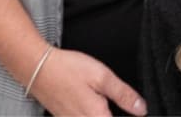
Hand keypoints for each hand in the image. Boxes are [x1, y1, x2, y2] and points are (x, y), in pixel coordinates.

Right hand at [30, 47, 147, 116]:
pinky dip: (92, 114)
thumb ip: (123, 94)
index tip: (135, 112)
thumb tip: (141, 110)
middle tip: (120, 104)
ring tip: (104, 103)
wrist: (39, 69)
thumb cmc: (68, 69)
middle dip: (115, 114)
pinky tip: (93, 104)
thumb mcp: (102, 76)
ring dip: (104, 113)